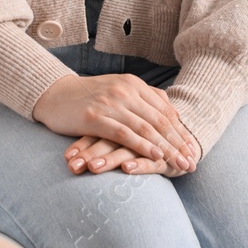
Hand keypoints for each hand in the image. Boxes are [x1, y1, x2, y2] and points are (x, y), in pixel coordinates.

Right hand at [32, 74, 199, 172]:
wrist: (54, 94)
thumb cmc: (88, 96)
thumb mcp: (118, 90)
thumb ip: (143, 97)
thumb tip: (169, 106)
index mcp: (133, 85)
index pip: (164, 110)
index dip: (180, 130)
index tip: (193, 147)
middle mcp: (125, 91)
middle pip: (159, 120)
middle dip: (178, 143)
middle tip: (192, 160)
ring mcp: (111, 103)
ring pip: (146, 128)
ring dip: (166, 148)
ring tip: (180, 163)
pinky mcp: (95, 117)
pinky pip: (124, 133)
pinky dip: (143, 146)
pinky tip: (155, 156)